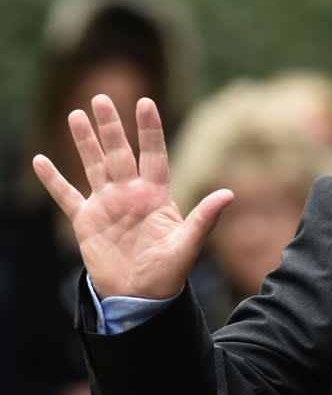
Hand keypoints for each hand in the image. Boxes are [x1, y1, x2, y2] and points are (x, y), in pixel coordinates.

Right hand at [31, 95, 232, 298]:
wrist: (140, 297)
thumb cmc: (168, 273)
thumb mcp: (187, 246)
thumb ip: (204, 219)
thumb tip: (229, 193)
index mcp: (156, 196)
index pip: (153, 154)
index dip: (149, 129)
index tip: (145, 102)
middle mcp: (130, 194)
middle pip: (119, 153)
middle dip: (110, 126)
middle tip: (101, 97)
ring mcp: (107, 205)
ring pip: (94, 165)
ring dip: (84, 142)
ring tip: (75, 114)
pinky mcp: (86, 221)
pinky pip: (66, 196)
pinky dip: (53, 180)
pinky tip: (40, 160)